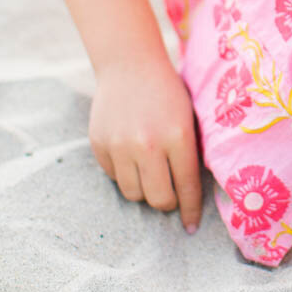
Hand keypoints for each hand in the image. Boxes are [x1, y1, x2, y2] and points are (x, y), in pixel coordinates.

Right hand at [90, 55, 202, 232]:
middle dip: (168, 202)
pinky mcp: (100, 145)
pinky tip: (131, 153)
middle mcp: (148, 144)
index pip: (187, 187)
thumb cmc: (168, 92)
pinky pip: (115, 177)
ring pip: (134, 194)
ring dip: (144, 189)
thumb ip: (190, 154)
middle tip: (171, 194)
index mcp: (178, 136)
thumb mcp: (189, 118)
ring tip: (150, 171)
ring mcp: (120, 145)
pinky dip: (125, 173)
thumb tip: (191, 196)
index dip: (191, 211)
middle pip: (158, 199)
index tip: (191, 227)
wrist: (129, 63)